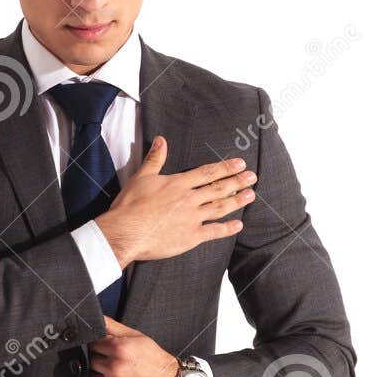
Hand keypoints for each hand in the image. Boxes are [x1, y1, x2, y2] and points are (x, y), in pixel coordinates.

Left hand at [89, 317, 179, 376]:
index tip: (108, 350)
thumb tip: (95, 318)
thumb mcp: (138, 338)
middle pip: (90, 361)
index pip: (92, 343)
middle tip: (117, 364)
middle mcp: (115, 368)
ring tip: (120, 376)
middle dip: (100, 361)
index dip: (99, 346)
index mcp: (120, 349)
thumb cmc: (156, 362)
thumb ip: (112, 326)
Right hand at [93, 136, 255, 264]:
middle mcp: (189, 199)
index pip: (207, 173)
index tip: (239, 163)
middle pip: (218, 188)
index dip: (225, 167)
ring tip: (250, 195)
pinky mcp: (190, 237)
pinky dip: (227, 229)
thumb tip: (161, 140)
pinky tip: (238, 225)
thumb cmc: (130, 205)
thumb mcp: (141, 177)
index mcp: (178, 183)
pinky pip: (214, 232)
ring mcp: (192, 218)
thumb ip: (155, 159)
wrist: (125, 232)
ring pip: (220, 207)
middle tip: (252, 177)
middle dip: (237, 181)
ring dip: (237, 201)